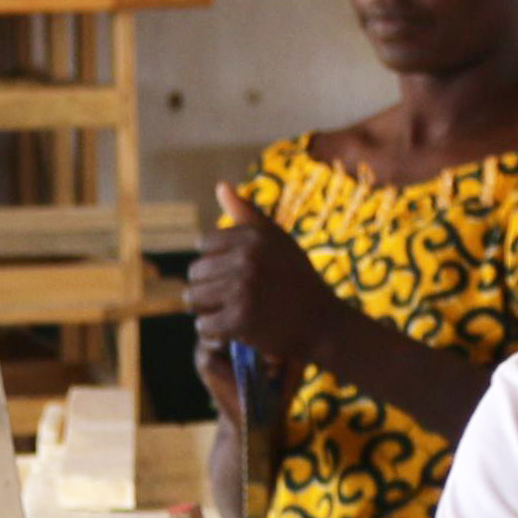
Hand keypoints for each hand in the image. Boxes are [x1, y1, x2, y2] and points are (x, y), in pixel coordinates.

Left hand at [187, 184, 346, 367]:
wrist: (322, 323)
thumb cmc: (297, 280)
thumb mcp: (277, 240)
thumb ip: (247, 214)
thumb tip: (220, 186)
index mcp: (253, 235)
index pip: (203, 244)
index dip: (216, 262)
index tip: (234, 275)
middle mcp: (247, 258)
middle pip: (196, 272)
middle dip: (207, 287)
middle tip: (230, 300)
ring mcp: (242, 289)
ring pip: (194, 297)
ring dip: (206, 309)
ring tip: (226, 313)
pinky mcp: (239, 320)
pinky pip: (204, 324)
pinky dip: (213, 331)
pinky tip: (230, 331)